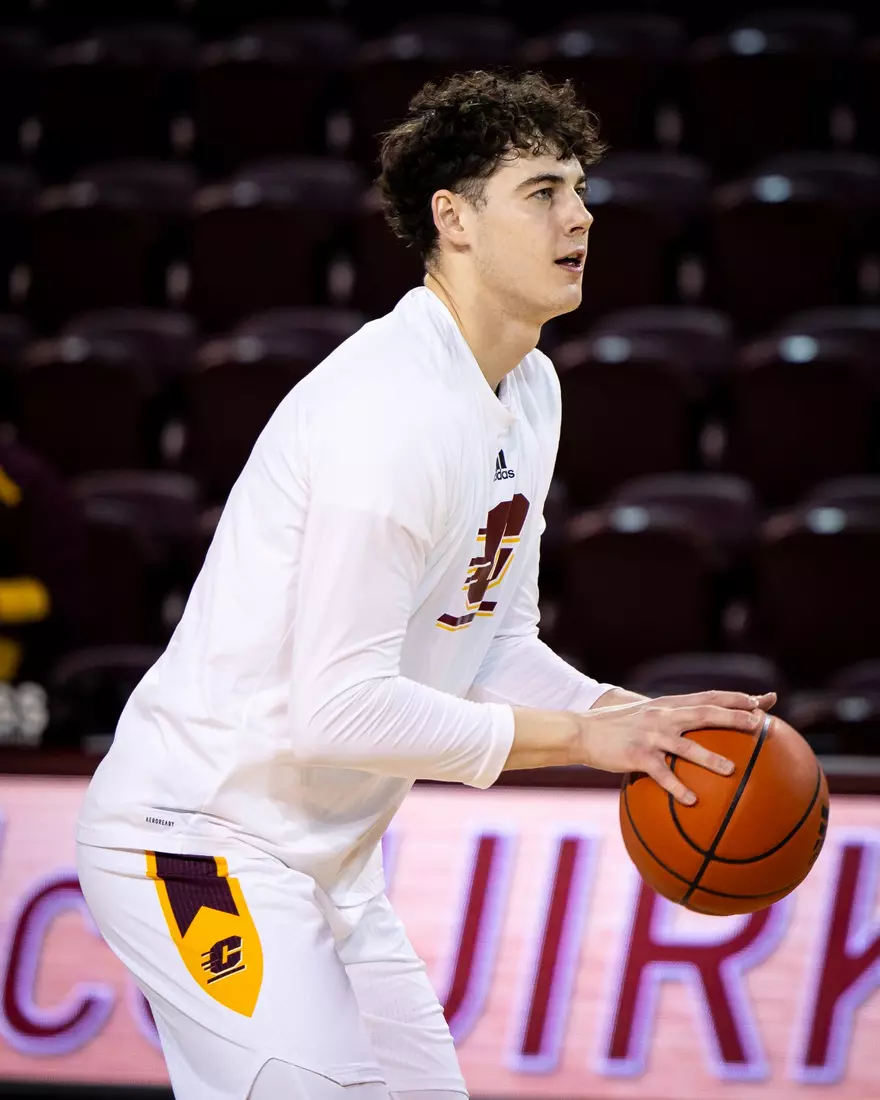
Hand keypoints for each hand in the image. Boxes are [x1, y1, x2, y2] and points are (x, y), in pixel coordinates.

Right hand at [577, 690, 776, 804]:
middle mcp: (662, 716)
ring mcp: (650, 735)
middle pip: (704, 713)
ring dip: (710, 757)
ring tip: (732, 769)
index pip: (708, 696)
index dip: (736, 697)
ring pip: (685, 745)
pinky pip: (661, 774)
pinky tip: (691, 800)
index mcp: (667, 705)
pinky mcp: (636, 755)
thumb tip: (695, 733)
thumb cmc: (615, 727)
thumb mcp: (645, 716)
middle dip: (733, 717)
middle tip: (758, 724)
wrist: (581, 731)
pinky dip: (677, 787)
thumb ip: (669, 720)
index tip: (762, 701)